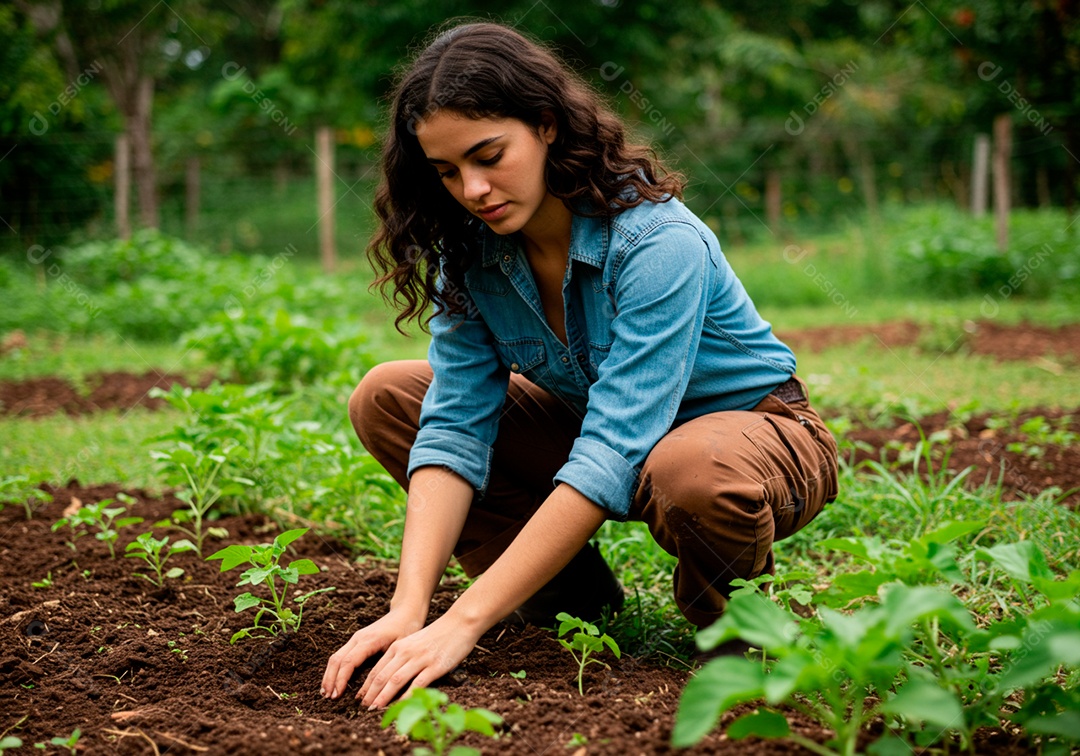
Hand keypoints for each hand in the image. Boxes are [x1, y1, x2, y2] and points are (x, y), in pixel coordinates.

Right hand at [321, 608, 424, 699]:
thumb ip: (390, 666)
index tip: (337, 696)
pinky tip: (334, 681)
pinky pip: (341, 655)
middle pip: (337, 660)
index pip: (348, 662)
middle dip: (330, 680)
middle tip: (328, 698)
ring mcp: (356, 638)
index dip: (341, 680)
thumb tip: (382, 689)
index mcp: (368, 641)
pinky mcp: (356, 641)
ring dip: (329, 675)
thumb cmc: (407, 629)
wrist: (406, 612)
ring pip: (336, 657)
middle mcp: (358, 638)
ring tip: (326, 693)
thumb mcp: (401, 649)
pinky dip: (335, 669)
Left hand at [357, 612, 482, 709]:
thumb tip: (393, 678)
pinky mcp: (434, 666)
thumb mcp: (415, 642)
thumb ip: (403, 657)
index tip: (360, 698)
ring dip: (383, 697)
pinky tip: (401, 707)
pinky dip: (406, 697)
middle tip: (363, 708)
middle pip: (382, 676)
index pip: (377, 669)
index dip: (366, 686)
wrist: (460, 623)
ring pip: (395, 680)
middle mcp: (405, 652)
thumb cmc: (438, 635)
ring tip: (375, 710)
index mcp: (398, 646)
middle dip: (370, 694)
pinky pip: (417, 684)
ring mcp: (419, 659)